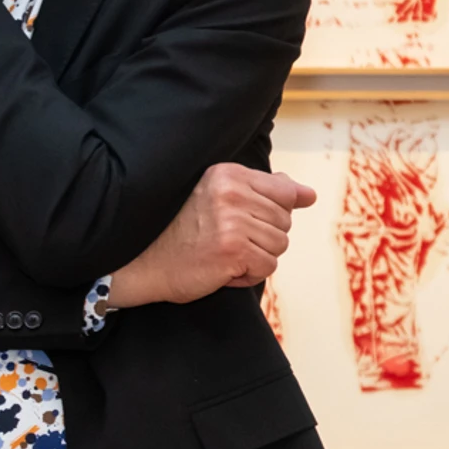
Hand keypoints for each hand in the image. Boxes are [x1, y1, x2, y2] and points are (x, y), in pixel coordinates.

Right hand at [107, 164, 317, 309]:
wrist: (141, 263)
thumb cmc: (178, 232)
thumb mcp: (216, 198)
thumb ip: (262, 191)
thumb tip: (306, 193)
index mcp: (227, 174)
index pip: (284, 191)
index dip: (272, 212)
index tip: (243, 221)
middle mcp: (230, 192)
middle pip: (284, 221)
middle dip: (261, 237)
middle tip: (223, 239)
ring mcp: (232, 221)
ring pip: (279, 245)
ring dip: (255, 257)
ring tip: (221, 253)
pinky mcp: (233, 249)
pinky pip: (267, 267)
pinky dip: (247, 274)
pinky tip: (221, 269)